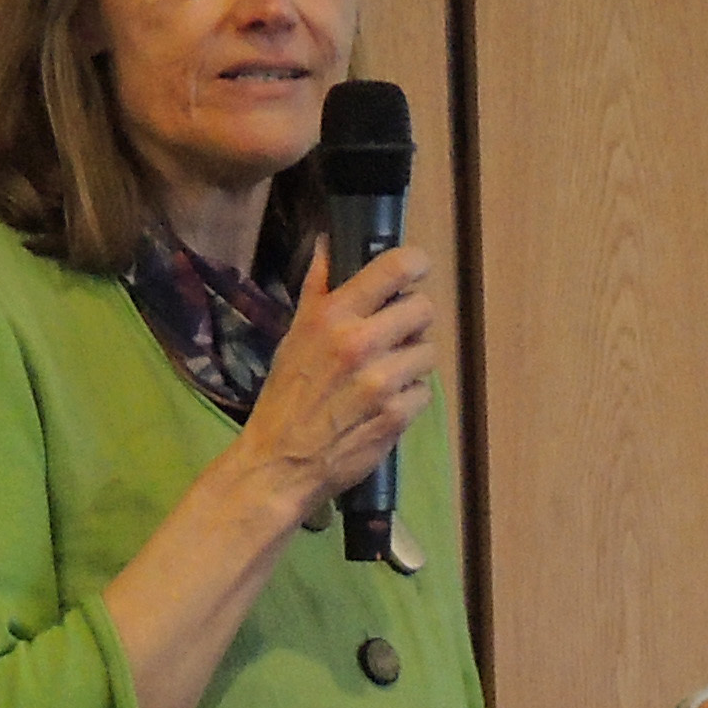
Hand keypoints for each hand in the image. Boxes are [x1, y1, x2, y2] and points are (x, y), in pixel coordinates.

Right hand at [234, 242, 440, 509]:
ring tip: (385, 377)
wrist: (280, 463)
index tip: (415, 271)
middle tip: (393, 338)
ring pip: (428, 353)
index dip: (415, 264)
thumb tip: (329, 244)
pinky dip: (409, 399)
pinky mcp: (397, 414)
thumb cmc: (285, 396)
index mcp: (333, 315)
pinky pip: (424, 392)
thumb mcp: (293, 336)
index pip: (396, 268)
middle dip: (412, 323)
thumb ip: (317, 289)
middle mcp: (360, 342)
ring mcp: (382, 380)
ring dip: (412, 364)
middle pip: (423, 309)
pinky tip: (384, 406)